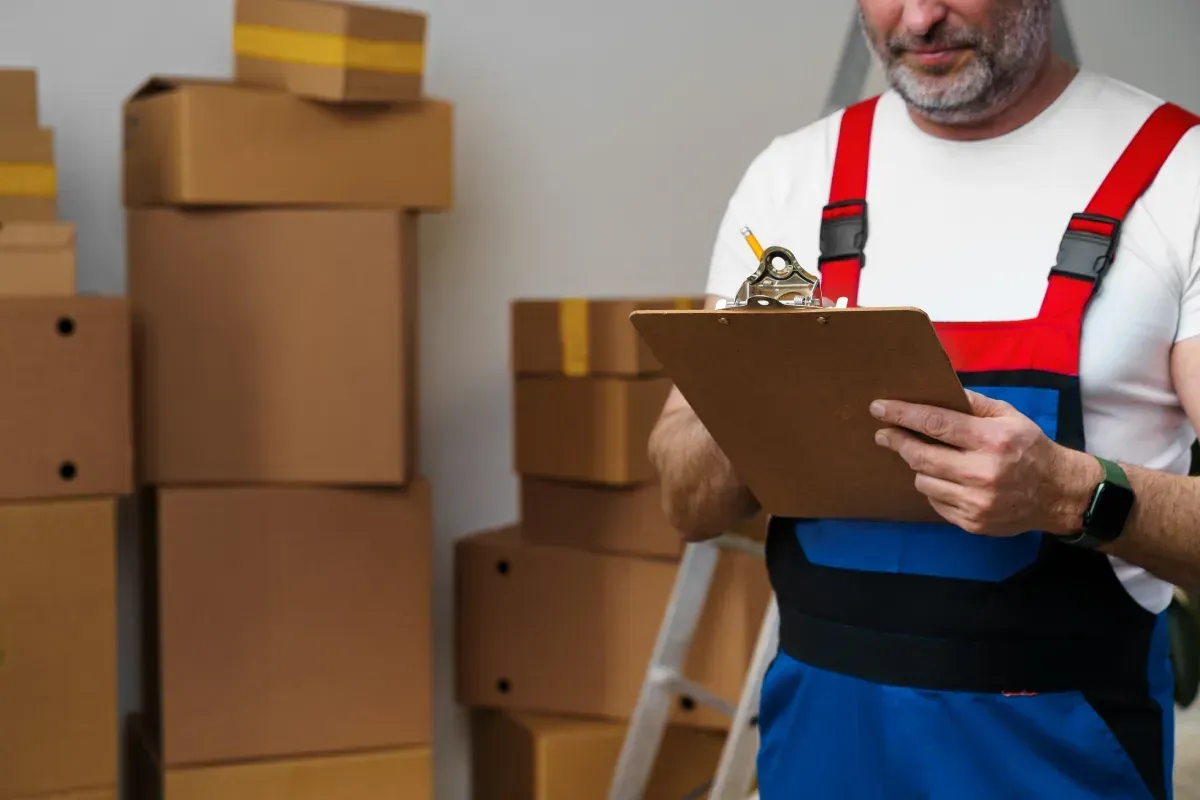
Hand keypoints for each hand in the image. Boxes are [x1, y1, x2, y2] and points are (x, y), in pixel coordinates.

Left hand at [870, 391, 1101, 536]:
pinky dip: (935, 488)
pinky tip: (947, 480)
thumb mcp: (1009, 416)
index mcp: (992, 440)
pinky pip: (935, 502)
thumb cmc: (1030, 448)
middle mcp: (983, 472)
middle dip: (898, 442)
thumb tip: (936, 390)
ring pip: (923, 481)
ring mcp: (977, 501)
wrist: (1057, 494)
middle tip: (884, 434)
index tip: (879, 409)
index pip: (936, 423)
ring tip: (927, 458)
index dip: (903, 415)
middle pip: (921, 456)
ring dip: (919, 467)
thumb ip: (973, 403)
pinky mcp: (972, 522)